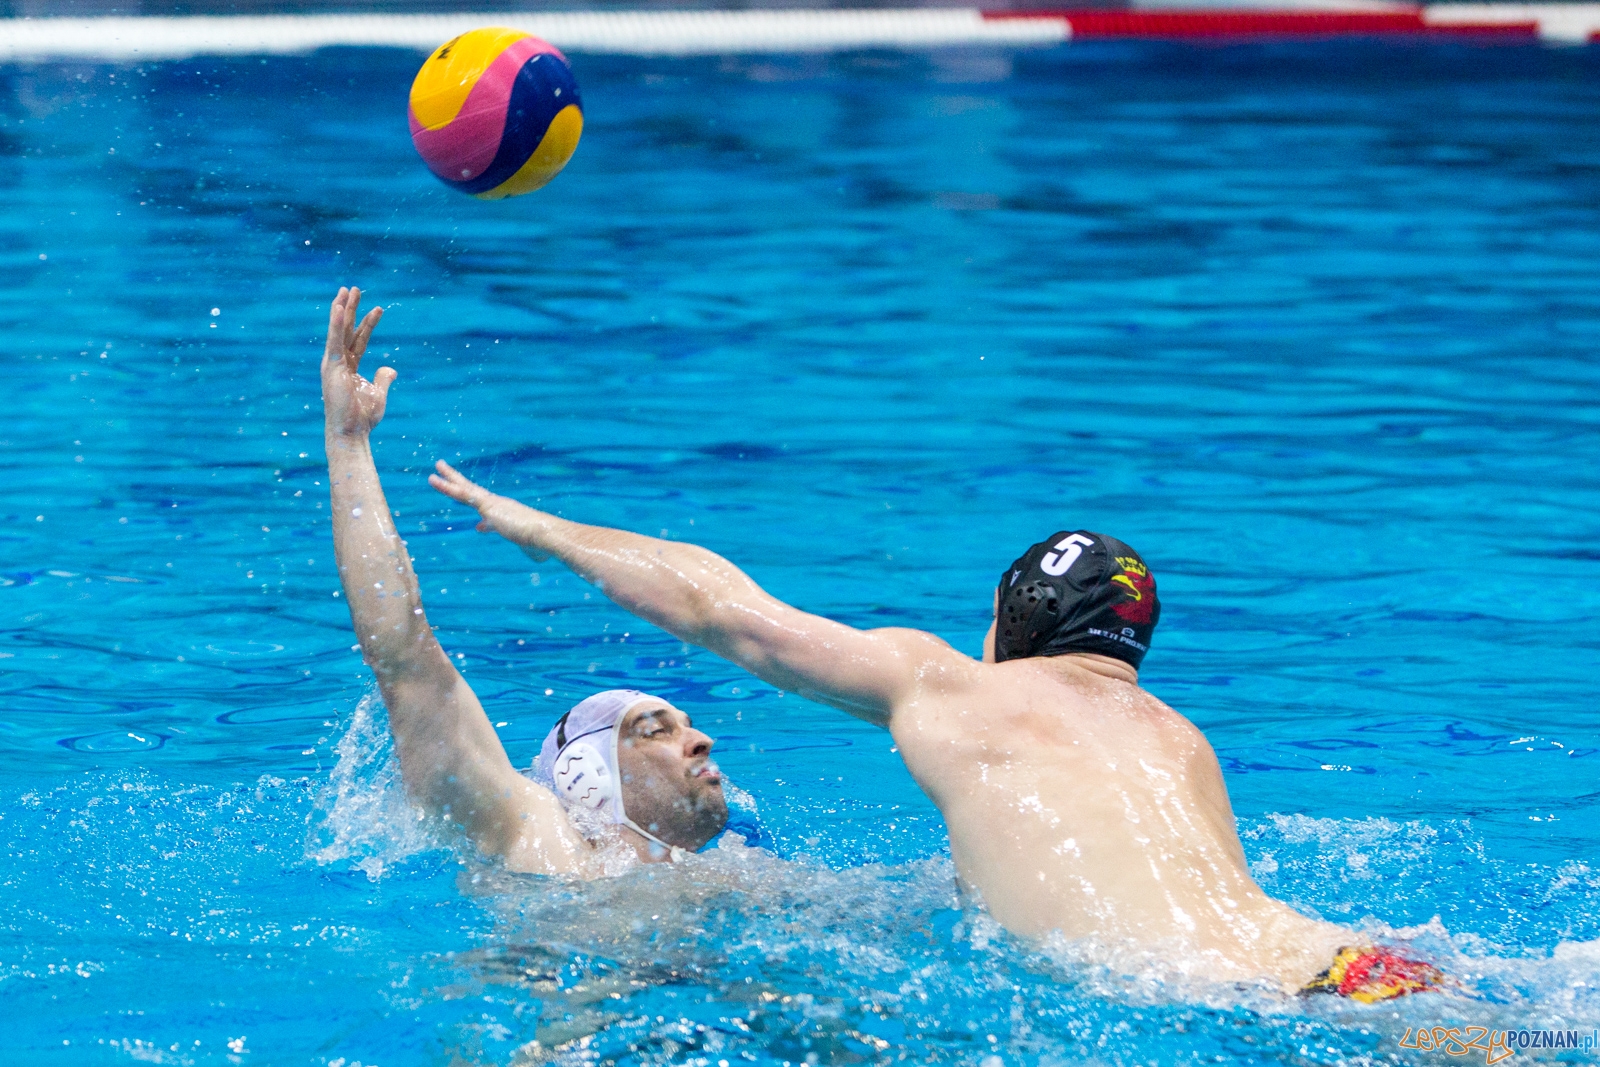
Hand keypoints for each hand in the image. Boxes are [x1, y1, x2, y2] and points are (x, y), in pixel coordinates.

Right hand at [322, 286, 389, 438]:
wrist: (352, 432)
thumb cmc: (362, 417)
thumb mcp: (378, 394)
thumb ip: (383, 378)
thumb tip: (391, 369)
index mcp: (348, 368)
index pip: (359, 340)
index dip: (368, 324)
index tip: (378, 308)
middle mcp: (338, 363)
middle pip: (346, 330)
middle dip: (351, 309)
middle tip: (354, 289)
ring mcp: (333, 364)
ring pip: (338, 331)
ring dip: (342, 309)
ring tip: (346, 290)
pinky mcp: (332, 367)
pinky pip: (335, 341)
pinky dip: (336, 324)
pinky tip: (339, 307)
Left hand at [429, 460, 549, 556]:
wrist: (544, 533)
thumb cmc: (542, 543)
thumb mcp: (534, 549)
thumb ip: (533, 550)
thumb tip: (540, 556)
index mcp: (510, 517)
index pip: (493, 518)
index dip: (485, 523)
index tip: (479, 527)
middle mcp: (500, 506)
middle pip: (476, 493)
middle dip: (462, 484)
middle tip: (448, 475)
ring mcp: (492, 504)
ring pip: (465, 489)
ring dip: (449, 479)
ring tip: (435, 470)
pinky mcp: (486, 504)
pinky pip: (462, 493)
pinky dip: (447, 487)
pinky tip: (434, 479)